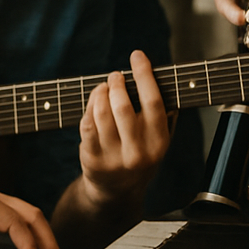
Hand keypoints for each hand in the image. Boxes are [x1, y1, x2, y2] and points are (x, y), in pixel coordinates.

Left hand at [78, 51, 168, 205]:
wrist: (117, 192)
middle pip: (122, 106)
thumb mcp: (157, 140)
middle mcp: (138, 153)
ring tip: (104, 87)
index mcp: (159, 143)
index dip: (144, 75)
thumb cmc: (139, 154)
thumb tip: (160, 78)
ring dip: (100, 92)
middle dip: (117, 83)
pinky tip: (95, 102)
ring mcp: (113, 158)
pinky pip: (87, 123)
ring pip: (102, 112)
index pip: (154, 102)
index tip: (137, 56)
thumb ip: (162, 113)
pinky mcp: (92, 158)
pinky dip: (89, 106)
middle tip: (115, 75)